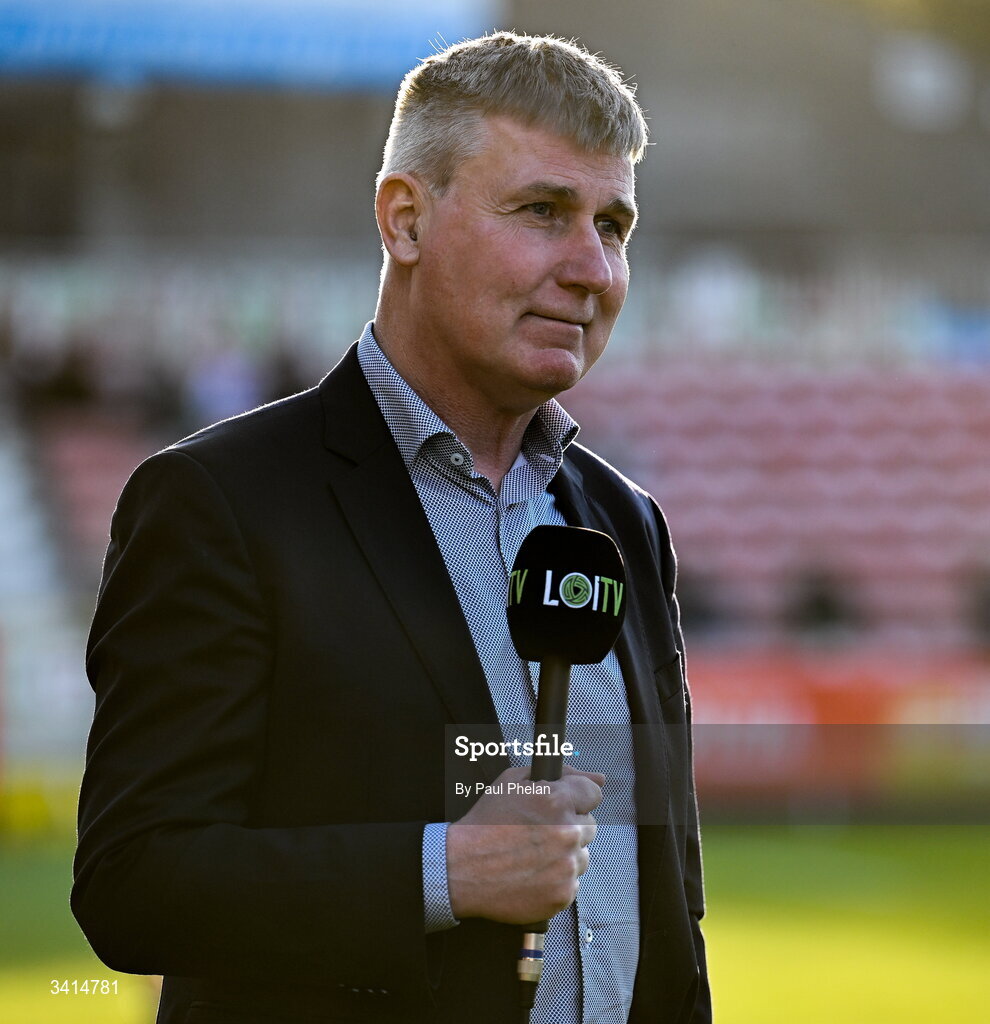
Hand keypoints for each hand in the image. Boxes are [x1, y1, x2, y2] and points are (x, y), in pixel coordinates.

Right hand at [445, 765, 604, 923]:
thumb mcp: (512, 781)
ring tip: (533, 854)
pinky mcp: (562, 894)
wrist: (462, 867)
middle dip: (569, 825)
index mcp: (556, 801)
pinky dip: (557, 879)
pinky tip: (533, 872)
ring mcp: (567, 866)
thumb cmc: (485, 824)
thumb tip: (597, 777)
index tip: (566, 806)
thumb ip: (561, 773)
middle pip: (589, 825)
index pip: (593, 793)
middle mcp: (567, 833)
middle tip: (540, 832)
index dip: (577, 798)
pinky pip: (573, 882)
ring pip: (582, 855)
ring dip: (565, 854)